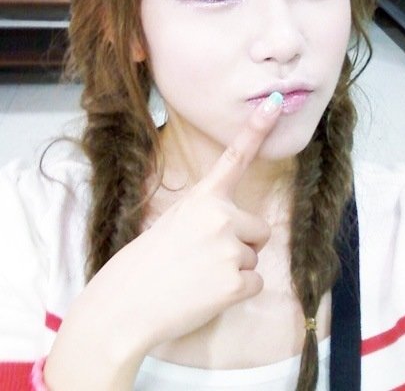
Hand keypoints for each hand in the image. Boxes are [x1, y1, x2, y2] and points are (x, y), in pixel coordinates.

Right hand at [45, 92, 282, 388]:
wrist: (126, 304)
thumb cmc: (146, 263)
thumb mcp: (175, 221)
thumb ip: (208, 214)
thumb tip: (236, 227)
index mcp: (203, 198)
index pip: (235, 157)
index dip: (257, 129)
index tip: (276, 103)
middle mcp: (221, 216)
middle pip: (258, 229)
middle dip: (241, 244)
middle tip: (204, 258)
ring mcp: (230, 248)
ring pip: (255, 258)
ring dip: (234, 269)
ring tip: (200, 276)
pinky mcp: (236, 281)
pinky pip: (255, 284)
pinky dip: (237, 293)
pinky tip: (208, 293)